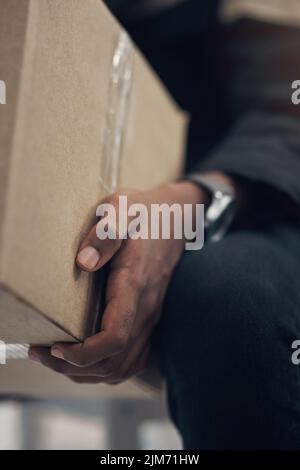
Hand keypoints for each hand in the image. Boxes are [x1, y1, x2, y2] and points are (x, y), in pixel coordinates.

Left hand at [29, 181, 206, 383]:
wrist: (176, 218)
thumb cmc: (145, 213)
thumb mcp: (123, 209)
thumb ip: (106, 234)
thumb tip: (83, 262)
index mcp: (134, 285)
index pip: (114, 337)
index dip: (83, 353)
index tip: (53, 347)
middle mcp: (145, 308)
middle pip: (114, 361)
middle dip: (74, 367)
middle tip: (42, 354)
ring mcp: (150, 316)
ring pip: (123, 366)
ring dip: (87, 372)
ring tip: (56, 360)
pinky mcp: (149, 318)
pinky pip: (133, 359)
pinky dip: (107, 369)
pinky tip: (86, 361)